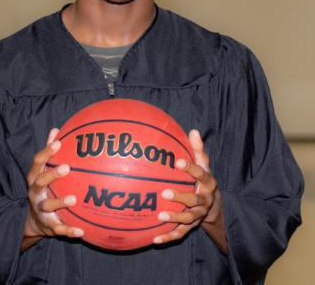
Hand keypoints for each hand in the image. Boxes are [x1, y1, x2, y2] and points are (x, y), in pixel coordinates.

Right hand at [23, 128, 83, 248]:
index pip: (37, 162)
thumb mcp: (43, 170)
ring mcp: (40, 209)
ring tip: (74, 199)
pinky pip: (58, 228)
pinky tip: (82, 231)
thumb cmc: (43, 188)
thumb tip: (56, 129)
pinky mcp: (48, 226)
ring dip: (59, 202)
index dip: (46, 152)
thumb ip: (49, 151)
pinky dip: (69, 230)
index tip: (58, 143)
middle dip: (51, 175)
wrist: (33, 221)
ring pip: (47, 206)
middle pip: (39, 182)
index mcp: (35, 177)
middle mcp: (35, 193)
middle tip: (66, 167)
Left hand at [153, 130, 224, 249]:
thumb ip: (197, 149)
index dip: (190, 168)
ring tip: (160, 215)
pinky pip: (180, 234)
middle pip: (194, 200)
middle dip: (180, 197)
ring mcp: (198, 215)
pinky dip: (168, 237)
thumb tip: (193, 130)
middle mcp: (204, 200)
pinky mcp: (191, 227)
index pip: (200, 174)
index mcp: (207, 182)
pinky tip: (155, 239)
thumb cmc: (203, 178)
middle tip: (164, 193)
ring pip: (188, 219)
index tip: (177, 162)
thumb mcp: (203, 163)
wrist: (214, 204)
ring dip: (175, 218)